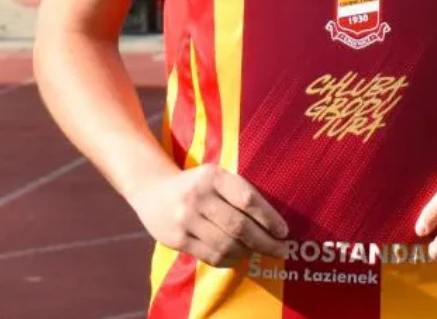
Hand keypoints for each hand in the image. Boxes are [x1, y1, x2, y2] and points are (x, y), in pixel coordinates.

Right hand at [129, 163, 290, 267]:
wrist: (152, 190)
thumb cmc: (196, 185)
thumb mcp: (215, 177)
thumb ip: (239, 193)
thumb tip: (273, 224)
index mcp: (212, 176)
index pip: (247, 199)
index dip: (269, 218)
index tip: (284, 231)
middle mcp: (198, 196)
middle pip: (239, 226)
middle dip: (265, 242)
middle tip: (282, 249)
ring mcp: (185, 219)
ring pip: (226, 245)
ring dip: (248, 252)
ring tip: (258, 252)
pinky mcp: (177, 239)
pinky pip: (211, 256)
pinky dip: (230, 260)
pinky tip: (238, 257)